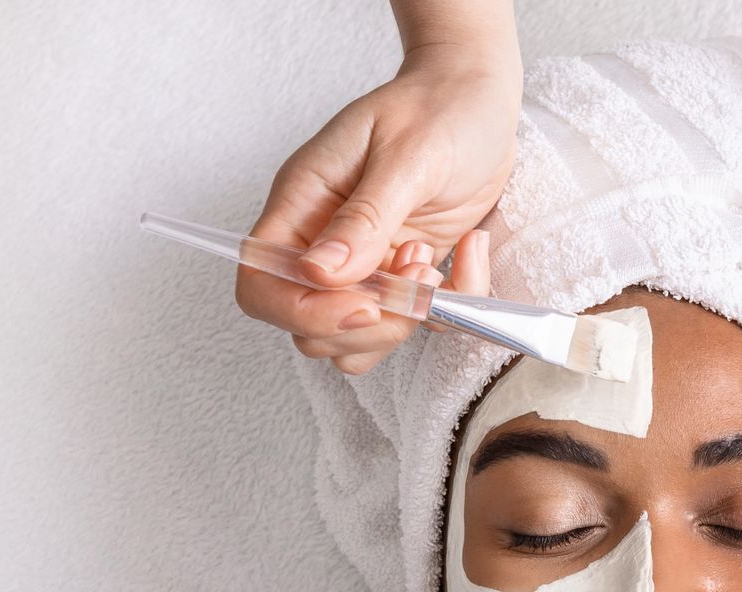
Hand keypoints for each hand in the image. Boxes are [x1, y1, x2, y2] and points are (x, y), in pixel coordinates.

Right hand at [233, 49, 520, 374]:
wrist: (479, 99)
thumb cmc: (439, 108)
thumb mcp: (406, 155)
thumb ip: (365, 218)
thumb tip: (321, 273)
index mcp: (303, 203)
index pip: (261, 281)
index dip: (302, 311)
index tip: (365, 306)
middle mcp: (324, 241)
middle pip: (308, 326)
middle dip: (366, 325)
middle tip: (415, 275)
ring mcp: (364, 265)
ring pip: (354, 341)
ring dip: (401, 324)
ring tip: (430, 263)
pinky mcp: (404, 277)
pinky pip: (412, 325)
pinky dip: (447, 311)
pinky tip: (466, 255)